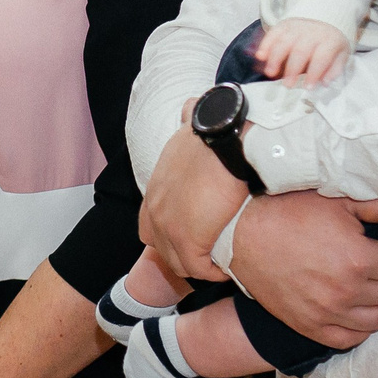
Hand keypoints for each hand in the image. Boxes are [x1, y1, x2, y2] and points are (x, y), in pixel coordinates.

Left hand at [138, 124, 247, 281]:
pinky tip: (228, 268)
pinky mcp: (187, 241)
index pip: (149, 225)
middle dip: (183, 255)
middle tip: (210, 255)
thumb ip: (186, 122)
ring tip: (221, 264)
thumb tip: (191, 105)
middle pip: (161, 248)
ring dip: (200, 267)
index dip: (168, 235)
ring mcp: (168, 228)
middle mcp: (155, 210)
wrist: (224, 143)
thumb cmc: (213, 134)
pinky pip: (197, 269)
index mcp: (155, 189)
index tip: (194, 236)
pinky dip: (213, 272)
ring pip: (179, 263)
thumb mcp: (189, 127)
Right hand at [227, 191, 377, 346]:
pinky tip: (349, 309)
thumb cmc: (288, 212)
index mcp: (358, 258)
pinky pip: (349, 339)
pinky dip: (356, 327)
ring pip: (376, 319)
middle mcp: (346, 291)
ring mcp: (327, 313)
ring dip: (375, 302)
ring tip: (361, 285)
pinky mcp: (309, 326)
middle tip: (370, 262)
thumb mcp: (337, 199)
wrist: (241, 235)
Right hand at [256, 20, 351, 86]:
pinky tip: (261, 56)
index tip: (307, 87)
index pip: (321, 57)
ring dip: (275, 58)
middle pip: (300, 50)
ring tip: (270, 73)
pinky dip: (265, 44)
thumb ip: (334, 70)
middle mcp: (312, 32)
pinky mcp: (284, 24)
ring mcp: (297, 27)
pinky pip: (273, 33)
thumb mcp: (341, 55)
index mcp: (329, 40)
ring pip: (284, 41)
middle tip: (287, 84)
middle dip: (292, 69)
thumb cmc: (330, 43)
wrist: (326, 19)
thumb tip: (324, 82)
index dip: (314, 73)